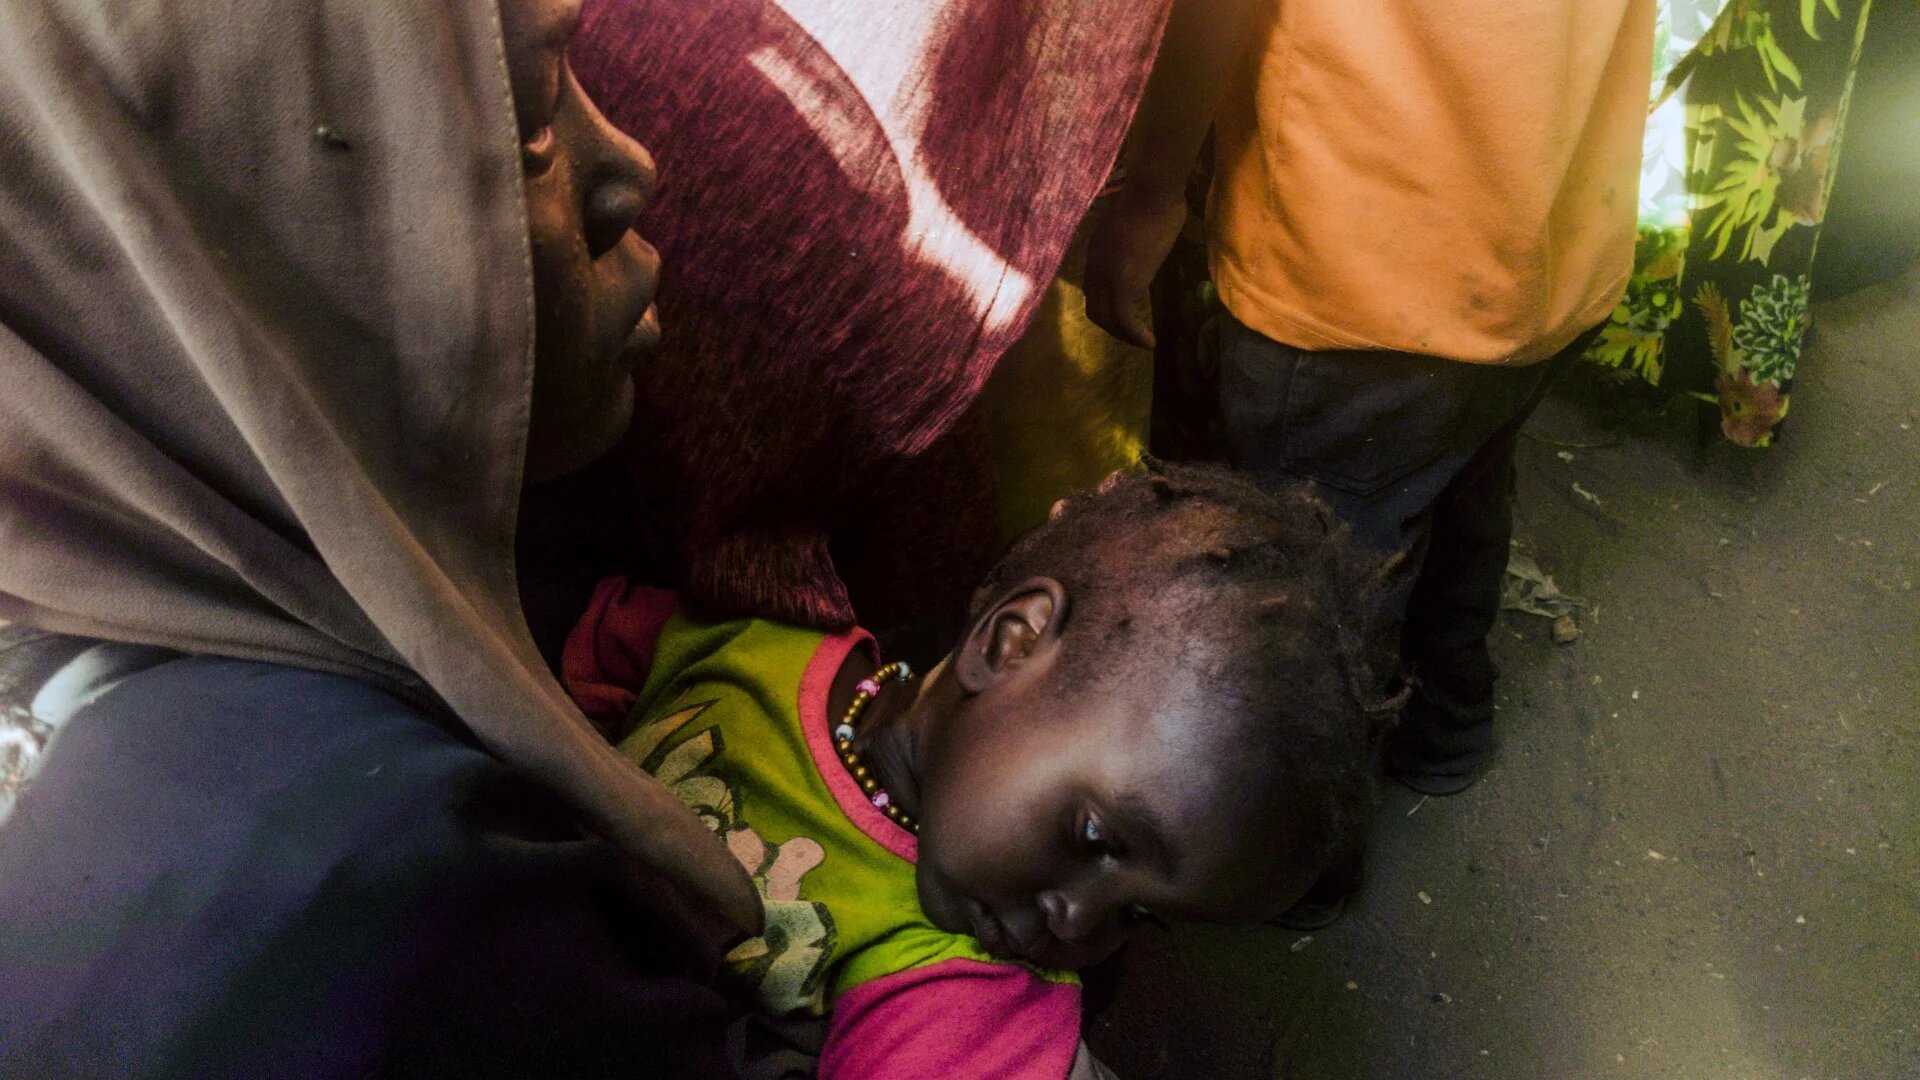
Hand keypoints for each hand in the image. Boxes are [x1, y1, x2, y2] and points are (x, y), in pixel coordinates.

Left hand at [1082, 184, 1187, 348]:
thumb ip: (1132, 239)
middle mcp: (1095, 266)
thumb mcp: (1133, 222)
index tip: (1122, 314)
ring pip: (1108, 318)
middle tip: (1131, 335)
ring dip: (1125, 335)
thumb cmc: (1151, 197)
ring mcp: (1108, 276)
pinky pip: (1126, 319)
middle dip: (1112, 327)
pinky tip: (1151, 342)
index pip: (1093, 288)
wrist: (1151, 191)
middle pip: (1095, 308)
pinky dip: (1136, 335)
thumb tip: (1146, 242)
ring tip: (1142, 343)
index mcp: (1095, 250)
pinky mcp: (1125, 283)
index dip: (1105, 306)